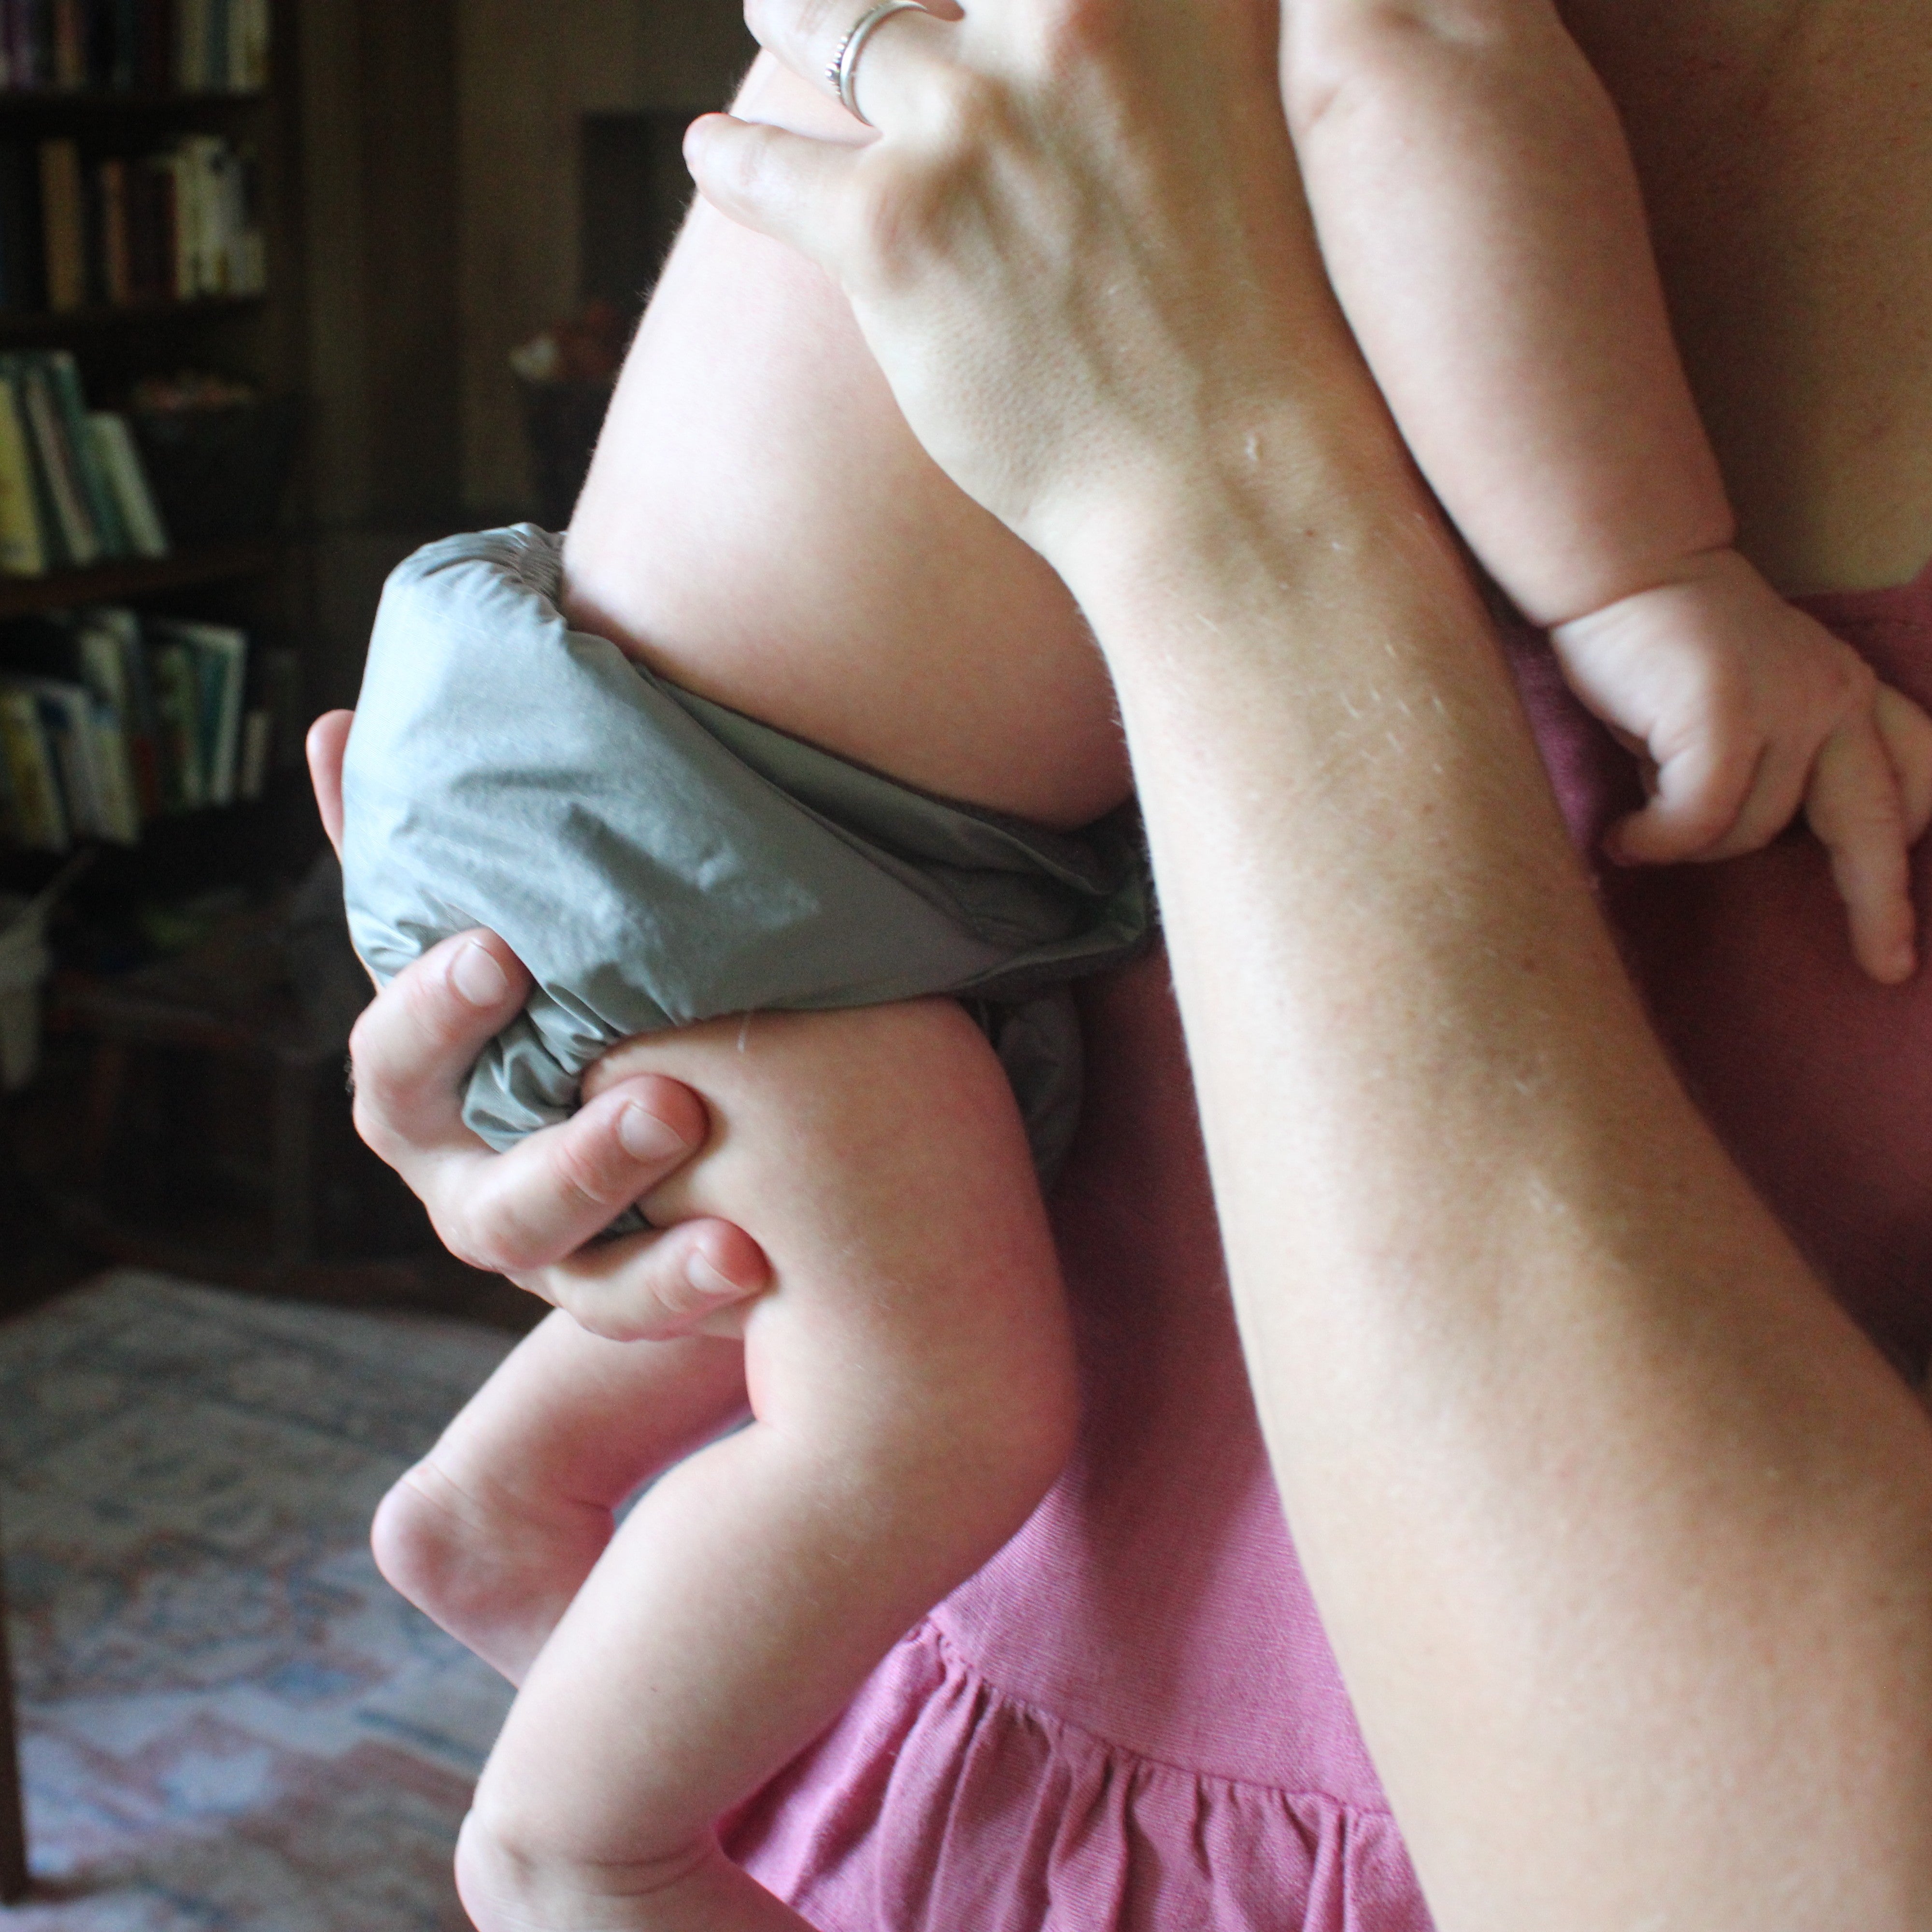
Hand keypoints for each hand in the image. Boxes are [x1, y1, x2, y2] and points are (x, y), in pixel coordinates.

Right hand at [307, 711, 771, 1336]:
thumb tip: (339, 728)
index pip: (401, 1064)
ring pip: (589, 1285)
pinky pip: (652, 1316)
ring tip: (739, 1235)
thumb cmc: (540, 1001)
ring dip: (655, 1264)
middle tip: (670, 1105)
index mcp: (423, 1095)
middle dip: (579, 1163)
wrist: (622, 1118)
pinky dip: (693, 1295)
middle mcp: (474, 1187)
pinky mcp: (624, 1296)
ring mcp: (551, 1259)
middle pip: (501, 1204)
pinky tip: (757, 1269)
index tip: (502, 953)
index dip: (438, 1014)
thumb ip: (411, 854)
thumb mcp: (487, 930)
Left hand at [682, 0, 1355, 565]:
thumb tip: (1074, 32)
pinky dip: (732, 159)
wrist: (1227, 478)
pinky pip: (767, 166)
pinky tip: (714, 154)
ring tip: (774, 8)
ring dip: (796, 11)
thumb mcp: (1246, 123)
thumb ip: (1165, 53)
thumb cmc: (1250, 324)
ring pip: (832, 18)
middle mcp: (1078, 14)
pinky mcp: (896, 225)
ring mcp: (977, 116)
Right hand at [1549, 550, 1931, 983]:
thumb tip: (1738, 840)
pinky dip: (1655, 841)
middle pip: (1875, 824)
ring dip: (1689, 845)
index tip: (1901, 897)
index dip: (1910, 832)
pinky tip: (1622, 836)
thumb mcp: (1739, 697)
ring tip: (1642, 822)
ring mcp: (1786, 707)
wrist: (1621, 566)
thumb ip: (1764, 756)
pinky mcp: (1727, 719)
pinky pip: (1698, 822)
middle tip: (1885, 966)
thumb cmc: (1662, 641)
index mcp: (1844, 690)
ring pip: (1749, 834)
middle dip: (1881, 905)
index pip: (1915, 770)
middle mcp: (1834, 697)